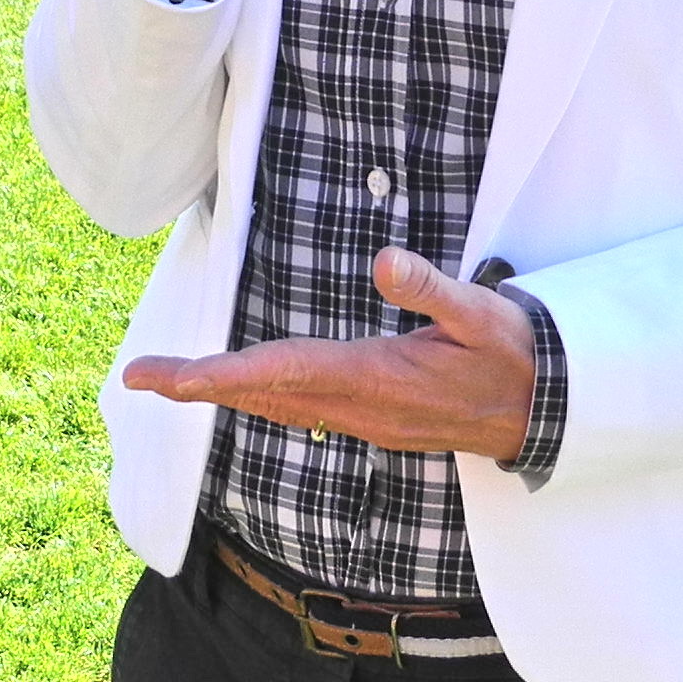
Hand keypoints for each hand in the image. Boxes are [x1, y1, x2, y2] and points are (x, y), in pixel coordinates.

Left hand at [121, 248, 534, 462]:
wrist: (543, 411)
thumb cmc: (512, 357)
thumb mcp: (482, 314)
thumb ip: (434, 289)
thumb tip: (385, 261)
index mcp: (376, 378)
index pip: (283, 374)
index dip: (222, 374)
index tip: (173, 376)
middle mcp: (359, 407)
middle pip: (263, 396)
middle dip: (199, 385)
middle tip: (138, 376)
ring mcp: (364, 419)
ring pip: (277, 407)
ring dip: (223, 392)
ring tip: (172, 379)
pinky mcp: (372, 420)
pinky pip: (299, 410)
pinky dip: (259, 397)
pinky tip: (243, 388)